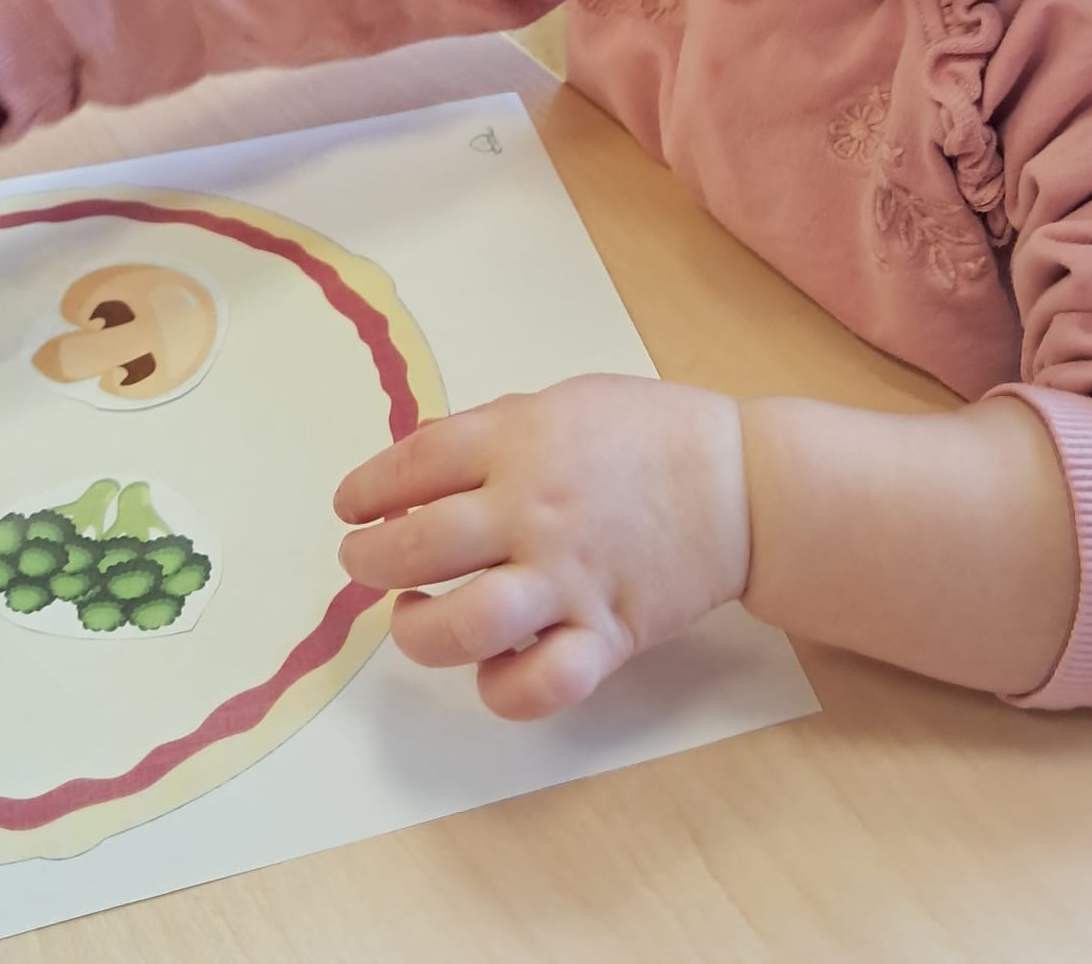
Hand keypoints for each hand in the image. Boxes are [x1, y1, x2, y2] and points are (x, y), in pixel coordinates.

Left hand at [335, 374, 749, 719]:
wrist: (740, 483)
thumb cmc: (649, 433)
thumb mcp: (562, 402)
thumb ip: (492, 431)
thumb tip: (418, 466)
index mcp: (519, 440)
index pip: (412, 466)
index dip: (366, 490)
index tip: (350, 506)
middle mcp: (532, 510)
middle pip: (416, 546)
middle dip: (369, 561)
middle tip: (363, 562)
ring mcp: (566, 578)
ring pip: (461, 624)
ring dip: (417, 629)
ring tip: (413, 616)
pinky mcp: (603, 634)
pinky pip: (537, 685)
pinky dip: (501, 688)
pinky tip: (489, 668)